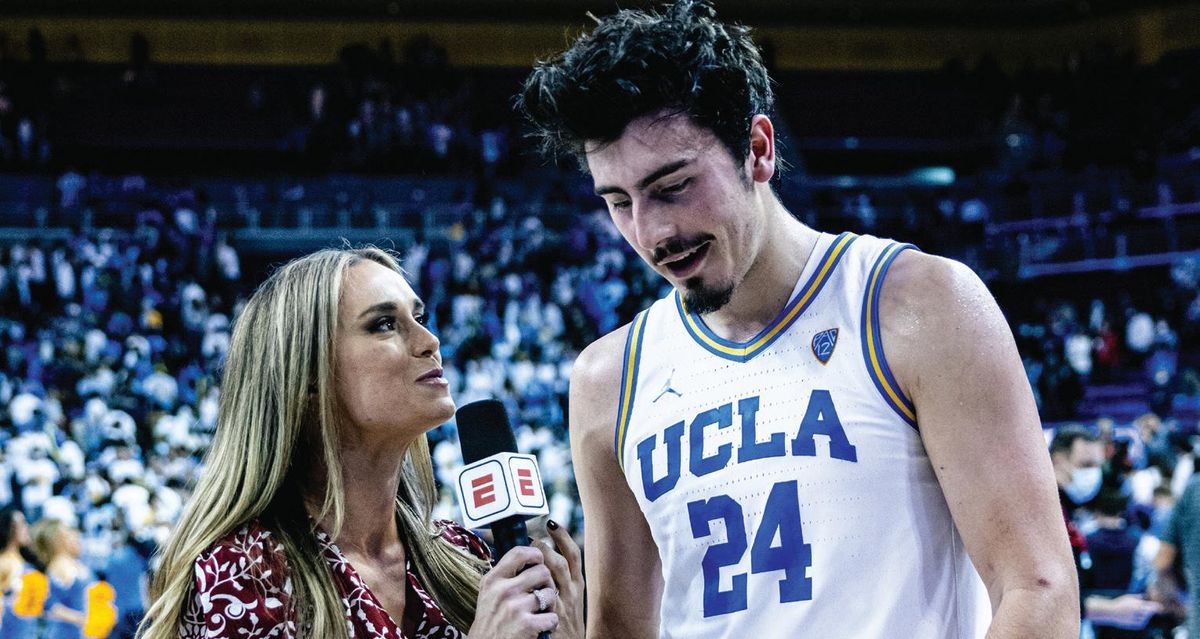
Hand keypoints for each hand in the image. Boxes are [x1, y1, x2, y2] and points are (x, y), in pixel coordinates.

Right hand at [469, 545, 558, 638]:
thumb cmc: (490, 622)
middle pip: (542, 571)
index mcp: (493, 580)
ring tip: (542, 611)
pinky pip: (553, 616)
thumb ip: (504, 576)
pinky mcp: (526, 624)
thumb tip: (527, 556)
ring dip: (550, 604)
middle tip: (542, 594)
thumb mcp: (489, 593)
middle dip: (547, 583)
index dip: (535, 554)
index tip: (538, 563)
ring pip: (550, 594)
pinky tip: (542, 627)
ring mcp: (514, 607)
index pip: (519, 552)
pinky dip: (551, 623)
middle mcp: (503, 590)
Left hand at [531, 519, 583, 638]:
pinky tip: (524, 578)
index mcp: (577, 585)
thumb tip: (538, 564)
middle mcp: (574, 591)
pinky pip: (546, 592)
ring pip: (556, 573)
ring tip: (527, 553)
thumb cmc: (564, 625)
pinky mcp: (555, 615)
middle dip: (546, 547)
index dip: (563, 537)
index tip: (551, 523)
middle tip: (532, 539)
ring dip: (541, 560)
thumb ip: (557, 583)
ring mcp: (565, 602)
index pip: (573, 555)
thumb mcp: (567, 601)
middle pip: (562, 561)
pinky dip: (535, 582)